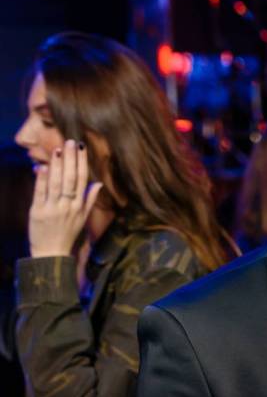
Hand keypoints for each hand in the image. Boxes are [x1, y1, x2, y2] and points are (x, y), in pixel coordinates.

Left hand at [28, 139, 102, 258]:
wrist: (52, 254)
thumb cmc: (67, 234)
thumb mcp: (82, 218)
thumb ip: (90, 200)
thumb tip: (99, 184)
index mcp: (79, 206)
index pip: (82, 180)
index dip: (82, 163)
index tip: (81, 148)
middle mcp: (67, 206)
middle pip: (70, 179)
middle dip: (70, 159)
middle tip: (70, 142)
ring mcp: (52, 209)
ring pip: (56, 184)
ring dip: (57, 166)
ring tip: (58, 149)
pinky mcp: (38, 212)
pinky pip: (40, 193)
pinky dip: (41, 180)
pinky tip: (41, 167)